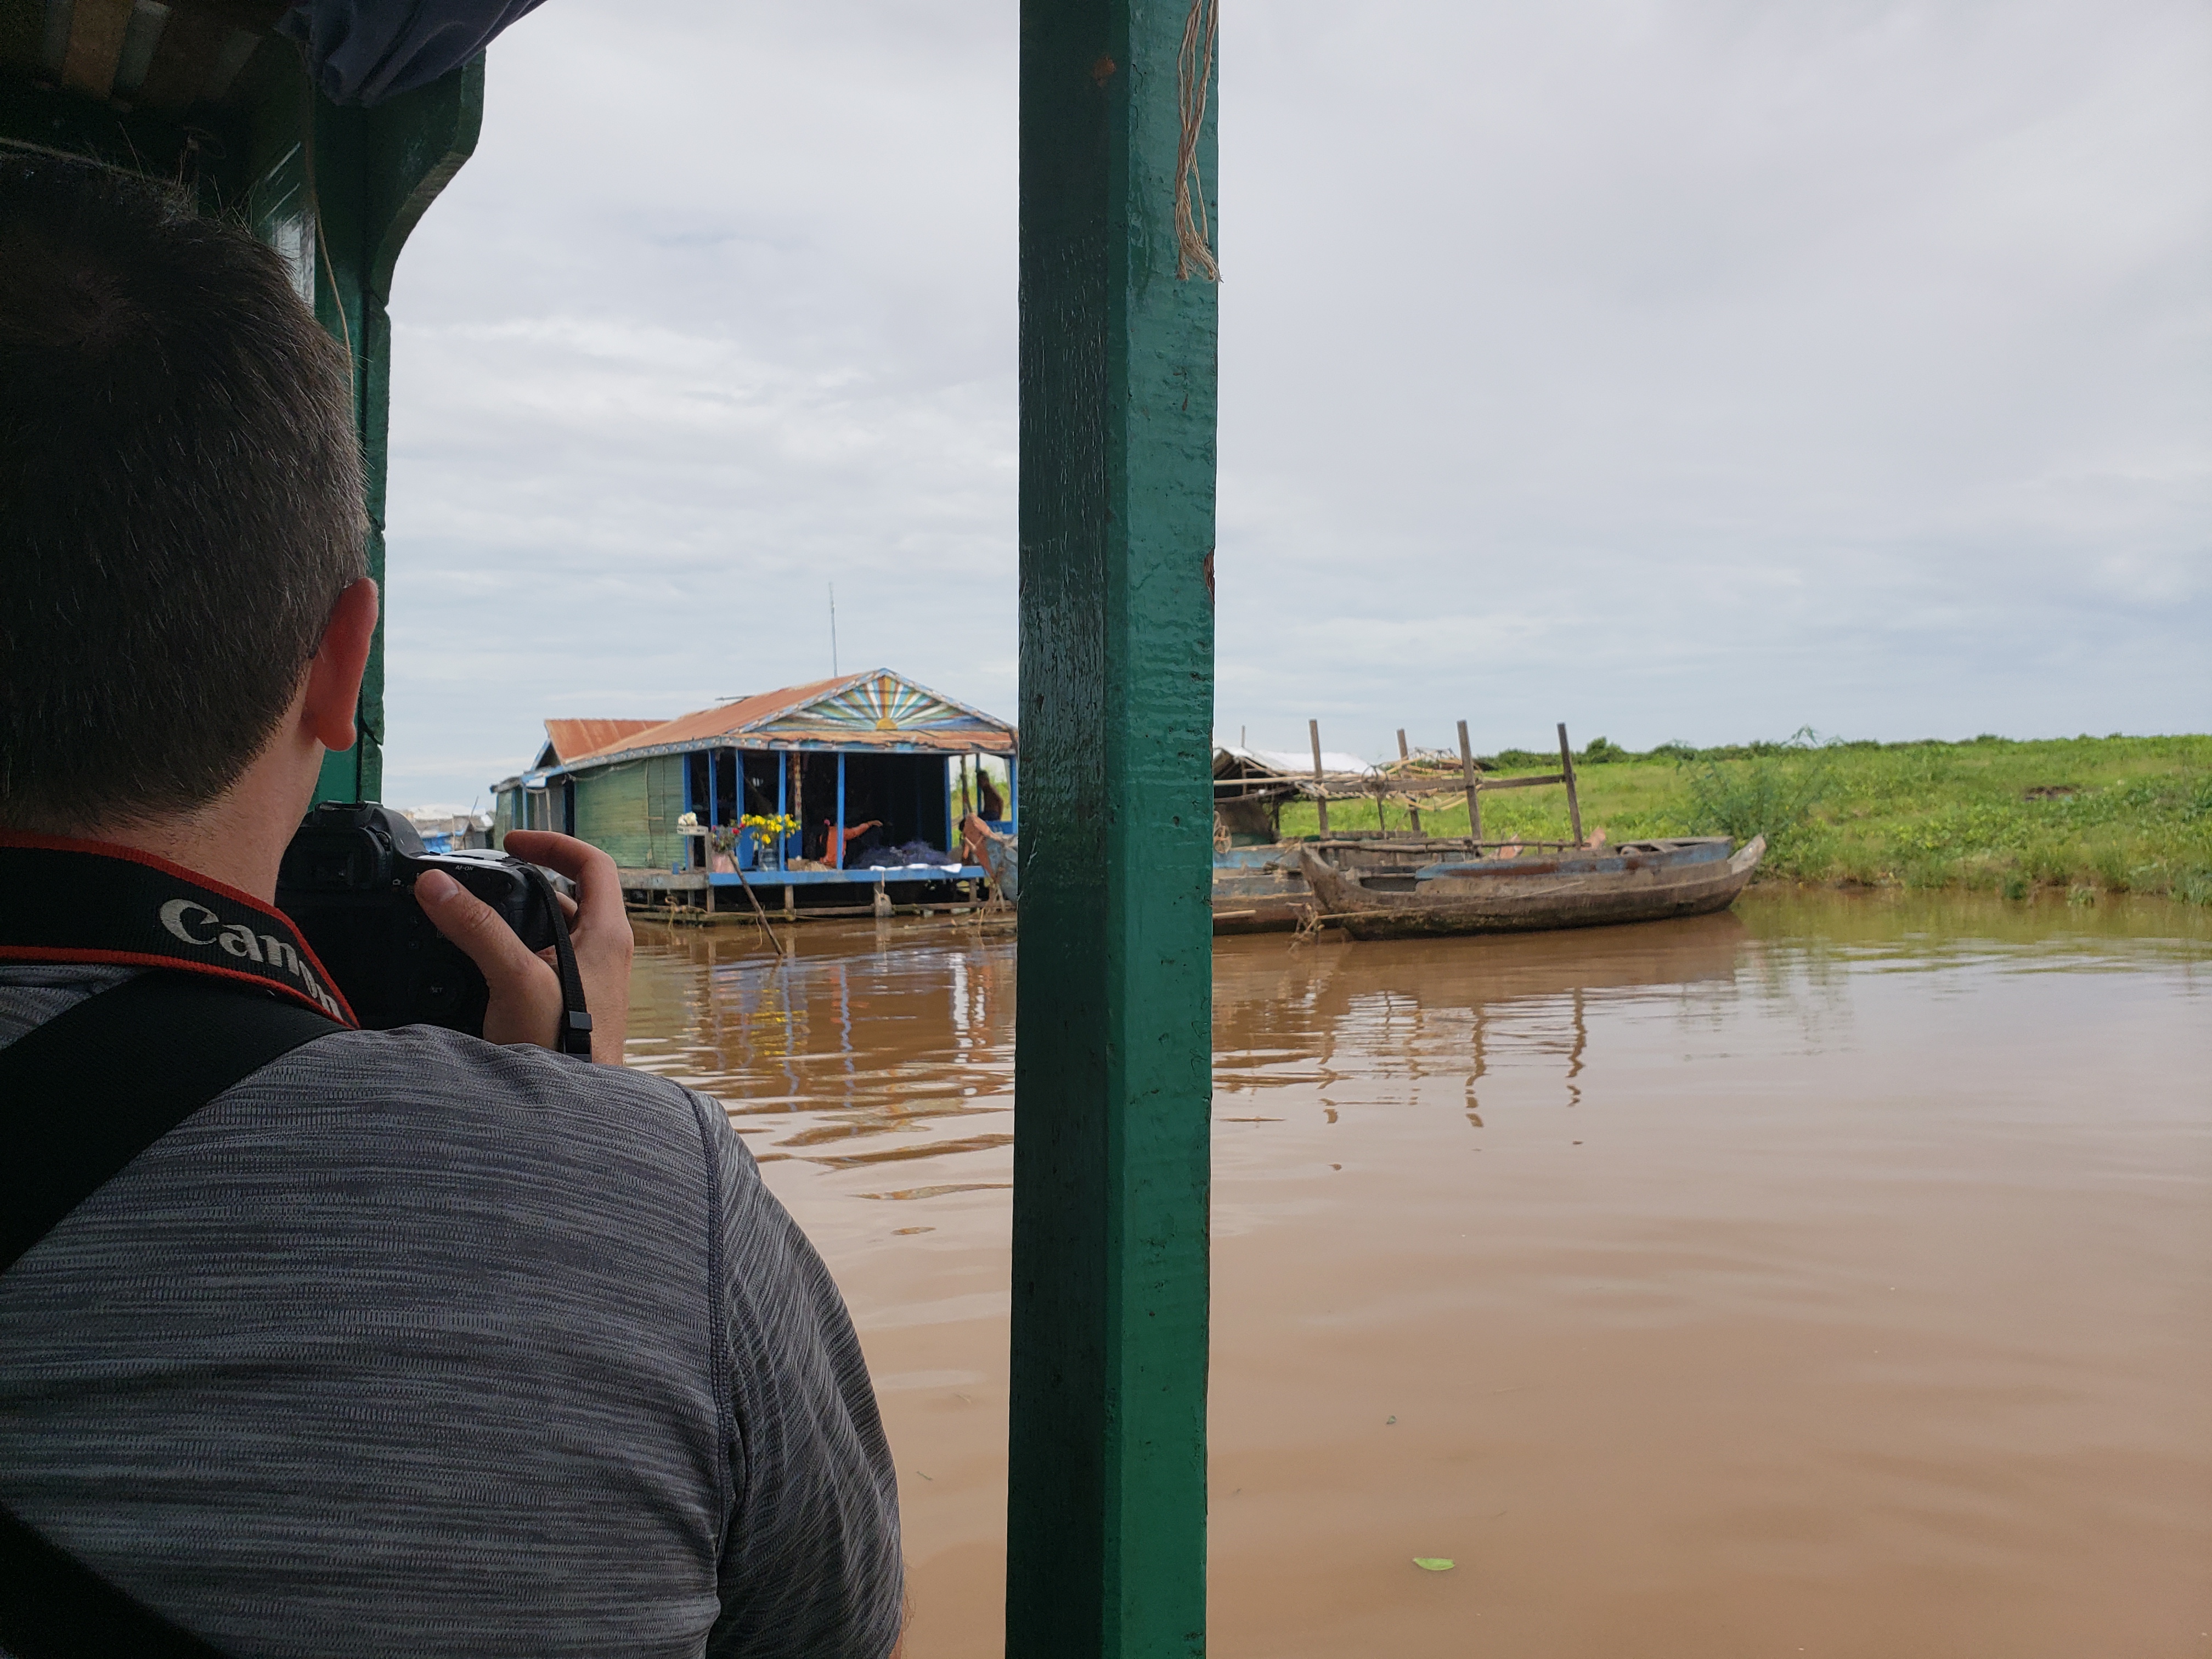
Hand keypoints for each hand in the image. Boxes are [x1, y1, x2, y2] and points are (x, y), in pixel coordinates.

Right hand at [415, 832, 632, 1062]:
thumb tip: (436, 885)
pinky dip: (512, 954)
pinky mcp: (569, 1004)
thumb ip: (476, 928)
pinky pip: (540, 964)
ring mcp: (589, 980)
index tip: (513, 843)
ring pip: (550, 933)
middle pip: (567, 897)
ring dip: (513, 922)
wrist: (569, 1115)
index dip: (555, 844)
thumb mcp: (514, 978)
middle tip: (482, 885)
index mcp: (608, 935)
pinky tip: (478, 965)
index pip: (594, 864)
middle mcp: (604, 953)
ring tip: (472, 922)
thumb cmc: (562, 1049)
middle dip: (524, 885)